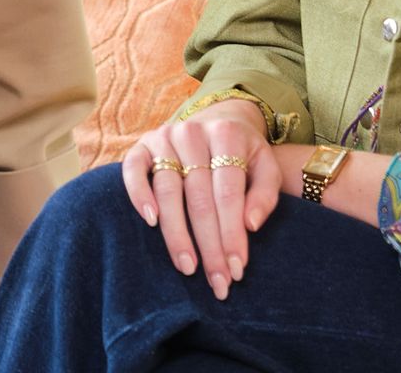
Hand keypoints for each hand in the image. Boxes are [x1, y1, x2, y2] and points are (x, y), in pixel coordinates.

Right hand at [120, 101, 283, 300]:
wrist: (216, 121)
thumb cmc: (244, 155)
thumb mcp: (266, 167)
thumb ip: (265, 194)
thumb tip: (250, 225)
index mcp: (227, 135)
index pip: (229, 193)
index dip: (232, 233)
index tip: (237, 269)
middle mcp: (193, 133)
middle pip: (199, 197)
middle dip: (208, 244)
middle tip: (216, 280)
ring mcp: (164, 137)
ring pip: (168, 190)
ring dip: (177, 233)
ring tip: (188, 266)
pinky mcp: (142, 145)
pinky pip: (133, 170)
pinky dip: (139, 195)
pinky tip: (151, 223)